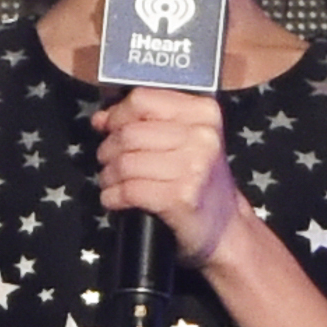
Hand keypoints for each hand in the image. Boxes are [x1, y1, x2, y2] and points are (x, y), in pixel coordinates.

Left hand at [94, 85, 239, 266]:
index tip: (108, 127)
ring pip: (124, 162)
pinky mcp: (181, 197)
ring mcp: (193, 168)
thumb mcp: (185, 141)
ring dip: (108, 176)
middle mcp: (202, 137)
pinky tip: (116, 199)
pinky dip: (113, 197)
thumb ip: (146, 122)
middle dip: (108, 150)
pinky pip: (129, 190)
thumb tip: (102, 117)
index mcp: (204, 113)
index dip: (116, 115)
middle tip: (109, 162)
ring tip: (113, 182)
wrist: (225, 227)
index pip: (142, 100)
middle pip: (129, 133)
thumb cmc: (199, 181)